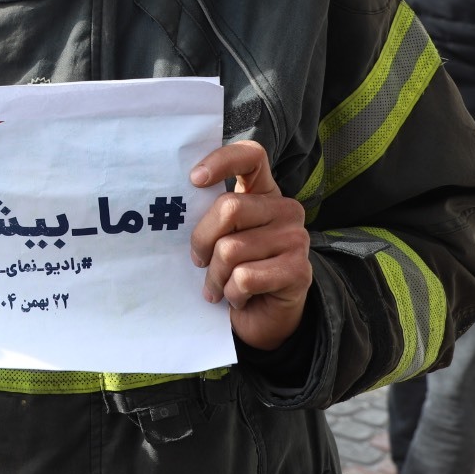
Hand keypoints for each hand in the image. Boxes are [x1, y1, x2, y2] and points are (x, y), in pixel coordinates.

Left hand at [189, 140, 311, 350]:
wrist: (263, 318)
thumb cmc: (233, 270)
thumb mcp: (219, 236)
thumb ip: (208, 215)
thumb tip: (175, 209)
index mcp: (263, 192)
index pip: (251, 155)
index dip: (222, 161)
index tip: (194, 180)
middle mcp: (285, 209)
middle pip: (229, 208)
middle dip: (202, 241)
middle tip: (198, 261)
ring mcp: (296, 238)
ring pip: (231, 249)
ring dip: (215, 276)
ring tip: (219, 285)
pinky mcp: (299, 270)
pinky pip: (244, 277)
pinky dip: (232, 293)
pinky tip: (238, 297)